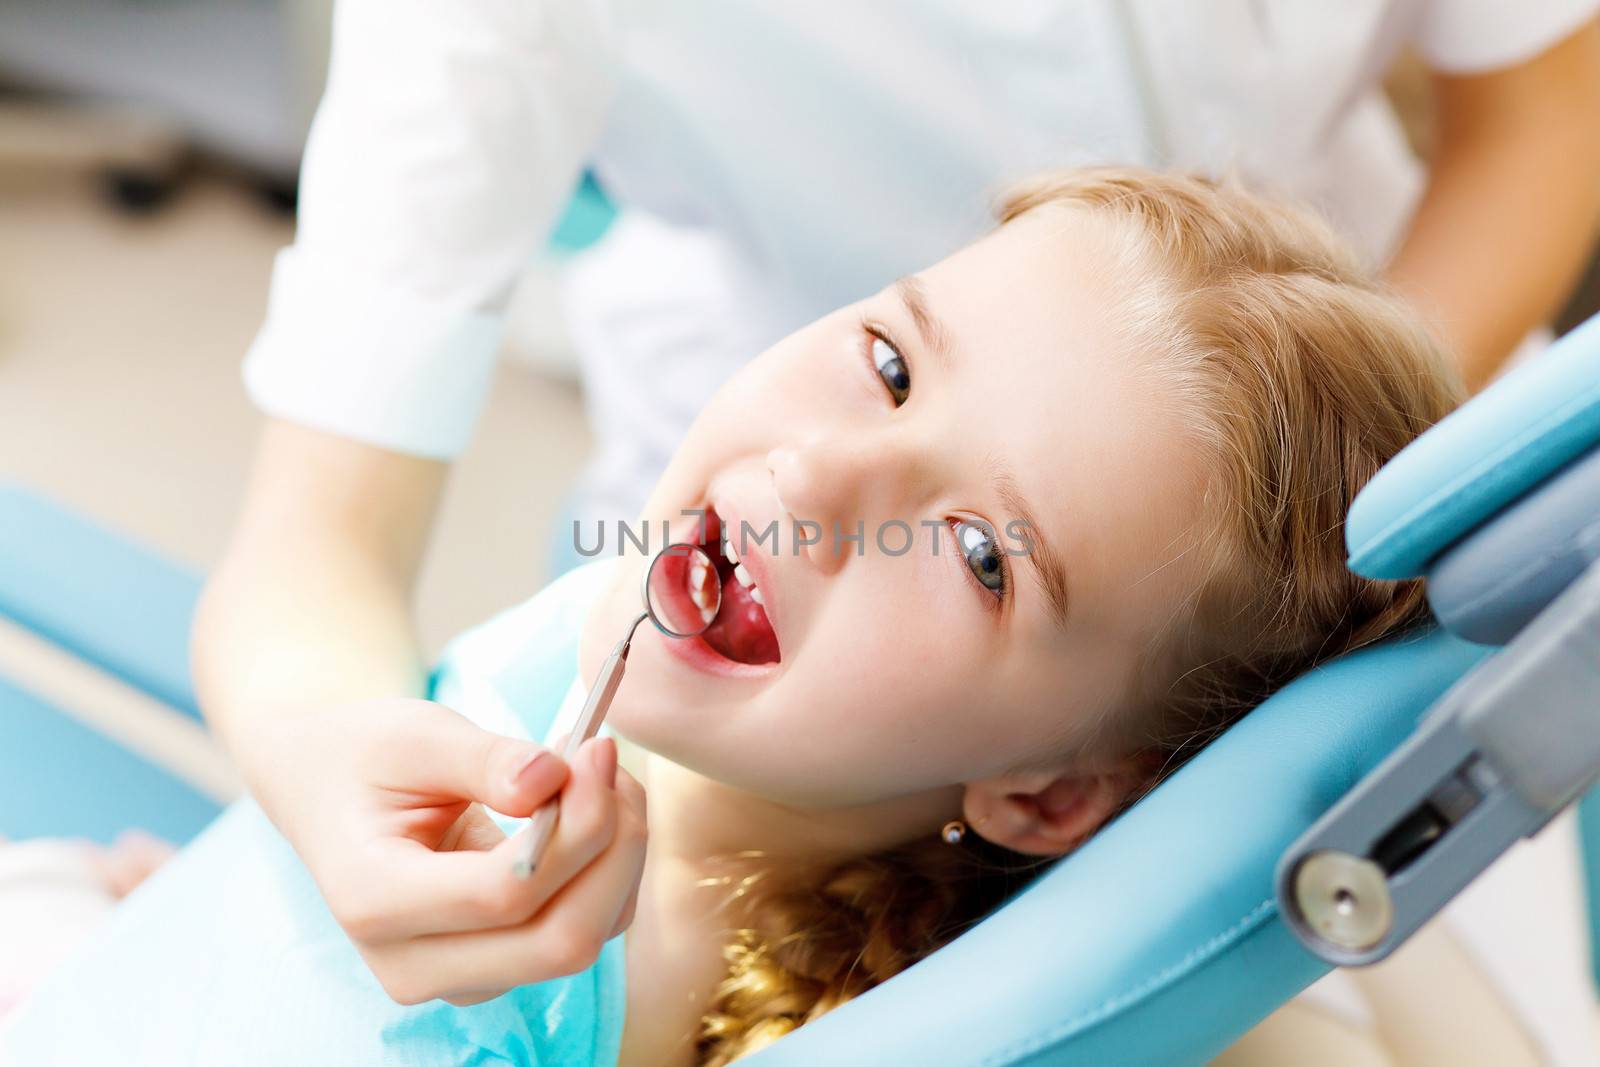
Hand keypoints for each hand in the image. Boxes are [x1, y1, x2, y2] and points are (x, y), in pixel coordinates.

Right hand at [244, 698, 647, 1005]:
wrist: (330, 792)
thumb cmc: (368, 756)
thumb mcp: (416, 735)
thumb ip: (486, 759)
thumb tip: (552, 779)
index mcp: (375, 901)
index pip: (506, 893)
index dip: (575, 824)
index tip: (595, 748)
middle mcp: (414, 964)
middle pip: (561, 940)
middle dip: (613, 847)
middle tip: (607, 760)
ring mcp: (460, 977)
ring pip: (584, 938)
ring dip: (618, 853)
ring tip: (595, 772)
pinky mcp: (498, 966)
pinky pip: (585, 930)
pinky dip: (609, 867)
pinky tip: (589, 806)